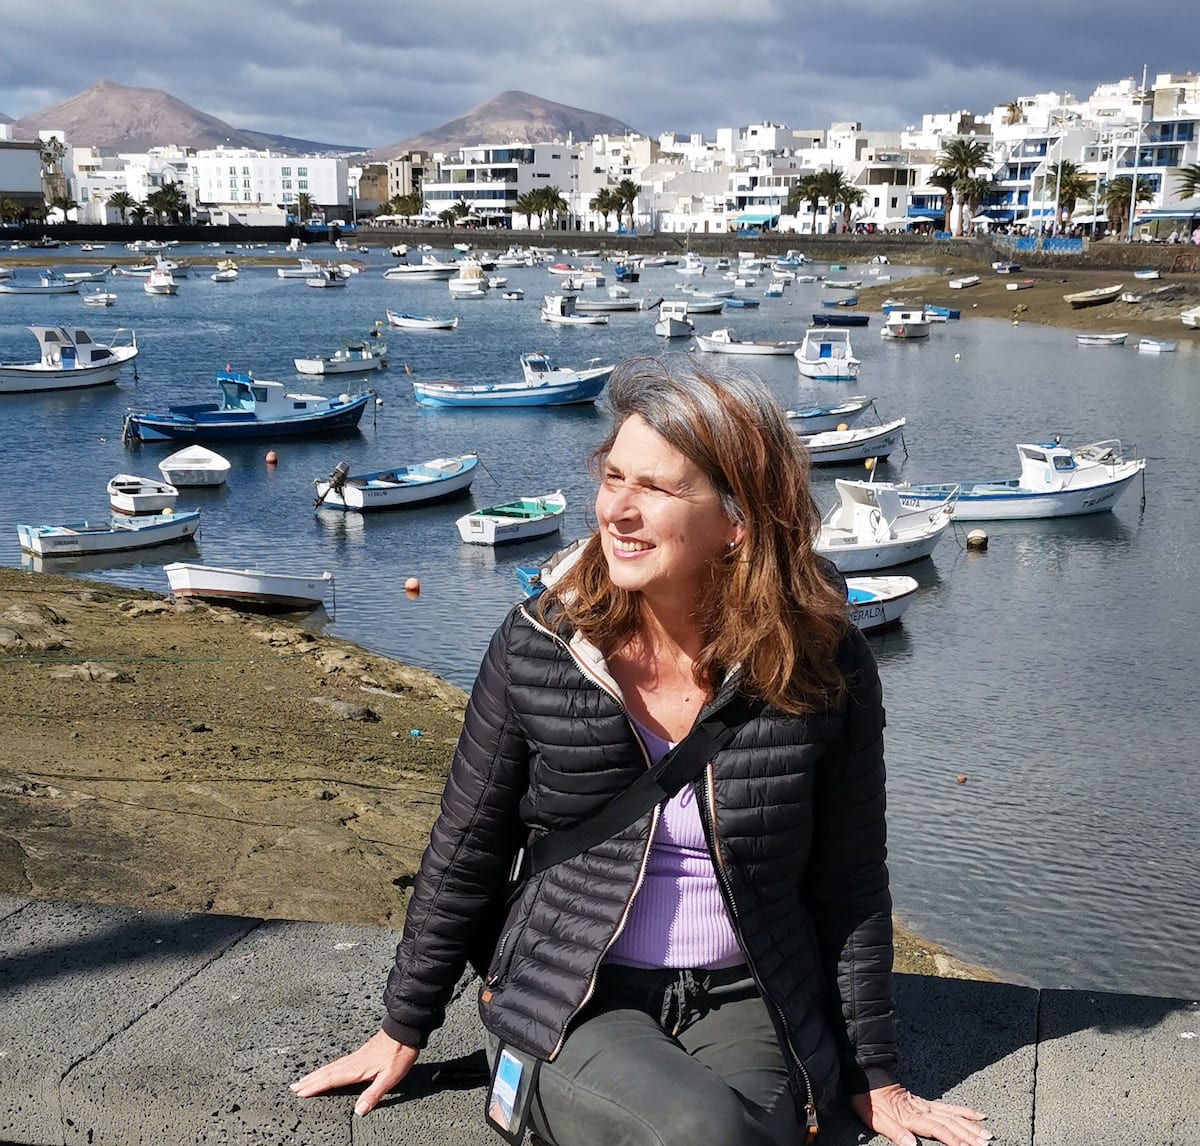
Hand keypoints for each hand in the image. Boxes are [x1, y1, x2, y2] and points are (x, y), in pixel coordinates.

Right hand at [290, 1029, 418, 1116]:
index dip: (315, 1087)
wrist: (405, 1030)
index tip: (300, 1093)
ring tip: (304, 1080)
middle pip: (326, 1072)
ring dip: (316, 1074)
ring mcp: (356, 1056)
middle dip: (310, 1081)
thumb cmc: (399, 1053)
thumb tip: (358, 1111)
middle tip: (293, 1087)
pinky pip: (338, 1063)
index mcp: (357, 1068)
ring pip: (331, 1067)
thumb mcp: (390, 1077)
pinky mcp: (361, 1053)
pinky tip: (329, 1070)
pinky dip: (328, 1068)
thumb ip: (373, 1094)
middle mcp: (353, 1061)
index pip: (331, 1079)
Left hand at [850, 1084, 990, 1145]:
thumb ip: (896, 1133)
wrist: (867, 1079)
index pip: (939, 1130)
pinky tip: (975, 1114)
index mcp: (912, 1117)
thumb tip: (913, 1145)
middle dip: (969, 1134)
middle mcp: (923, 1110)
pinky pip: (948, 1107)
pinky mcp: (925, 1102)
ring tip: (986, 1133)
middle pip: (951, 1123)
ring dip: (970, 1125)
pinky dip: (963, 1111)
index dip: (955, 1140)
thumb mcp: (877, 1120)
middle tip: (987, 1142)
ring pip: (953, 1116)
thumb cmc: (870, 1102)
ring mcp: (926, 1105)